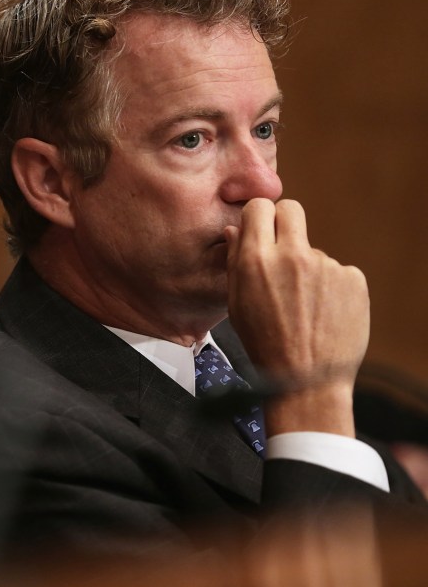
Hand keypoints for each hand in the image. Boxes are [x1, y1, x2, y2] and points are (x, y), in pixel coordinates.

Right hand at [224, 198, 368, 435]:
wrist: (305, 379)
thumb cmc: (264, 343)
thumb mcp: (236, 302)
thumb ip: (235, 261)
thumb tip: (236, 230)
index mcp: (255, 261)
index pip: (259, 207)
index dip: (259, 217)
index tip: (261, 227)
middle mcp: (292, 256)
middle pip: (292, 210)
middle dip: (285, 221)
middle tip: (284, 246)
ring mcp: (326, 266)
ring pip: (313, 252)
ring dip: (308, 269)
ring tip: (303, 307)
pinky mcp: (352, 278)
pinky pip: (337, 272)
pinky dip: (331, 288)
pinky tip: (322, 313)